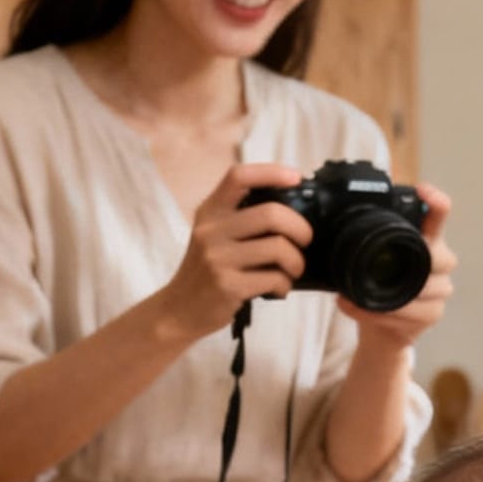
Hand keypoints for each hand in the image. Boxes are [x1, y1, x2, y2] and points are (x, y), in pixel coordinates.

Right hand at [158, 163, 312, 340]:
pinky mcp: (228, 285)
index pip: (238, 177)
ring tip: (293, 270)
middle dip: (300, 228)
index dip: (271, 172)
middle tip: (304, 241)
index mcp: (210, 212)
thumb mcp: (213, 236)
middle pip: (271, 214)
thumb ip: (241, 219)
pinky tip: (278, 288)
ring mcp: (218, 258)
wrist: (178, 309)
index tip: (296, 178)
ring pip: (278, 248)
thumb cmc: (206, 271)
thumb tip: (291, 211)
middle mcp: (210, 230)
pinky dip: (284, 284)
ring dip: (296, 262)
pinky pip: (274, 278)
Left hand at [348, 183, 455, 351]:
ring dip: (386, 293)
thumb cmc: (377, 287)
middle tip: (380, 265)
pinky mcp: (434, 314)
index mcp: (425, 239)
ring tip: (354, 295)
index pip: (438, 216)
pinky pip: (411, 311)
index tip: (423, 191)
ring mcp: (441, 289)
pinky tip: (364, 308)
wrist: (381, 329)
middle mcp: (440, 262)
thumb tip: (328, 225)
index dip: (436, 202)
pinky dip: (382, 312)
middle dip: (409, 262)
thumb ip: (363, 242)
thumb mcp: (369, 259)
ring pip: (422, 287)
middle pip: (438, 256)